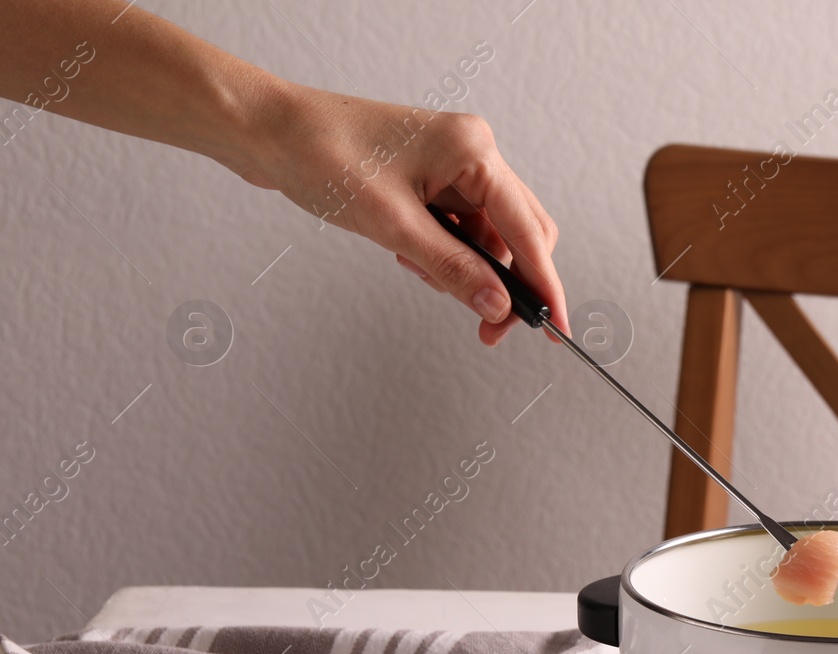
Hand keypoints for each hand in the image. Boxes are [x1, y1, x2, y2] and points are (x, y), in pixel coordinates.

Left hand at [228, 83, 566, 345]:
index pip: (528, 231)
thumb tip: (496, 305)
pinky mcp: (431, 176)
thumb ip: (452, 269)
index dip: (545, 284)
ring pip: (487, 235)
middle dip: (505, 282)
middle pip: (519, 233)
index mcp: (473, 151)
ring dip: (465, 267)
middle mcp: (472, 152)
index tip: (557, 326)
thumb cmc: (323, 156)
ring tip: (415, 269)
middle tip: (489, 326)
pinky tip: (408, 254)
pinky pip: (459, 226)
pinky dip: (443, 252)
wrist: (269, 132)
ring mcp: (452, 164)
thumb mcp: (393, 226)